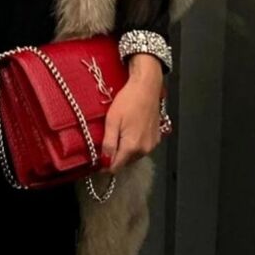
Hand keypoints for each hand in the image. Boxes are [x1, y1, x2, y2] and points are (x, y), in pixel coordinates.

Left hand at [98, 56, 163, 173]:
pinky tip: (130, 132)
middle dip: (115, 157)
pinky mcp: (157, 138)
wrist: (146, 87)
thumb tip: (105, 162)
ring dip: (125, 151)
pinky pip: (142, 148)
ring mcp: (152, 144)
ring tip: (118, 135)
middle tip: (106, 142)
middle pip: (125, 162)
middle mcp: (145, 149)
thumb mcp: (112, 121)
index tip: (97, 160)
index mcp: (132, 146)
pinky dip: (134, 145)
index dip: (105, 166)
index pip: (116, 167)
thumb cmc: (128, 101)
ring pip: (134, 156)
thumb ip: (109, 144)